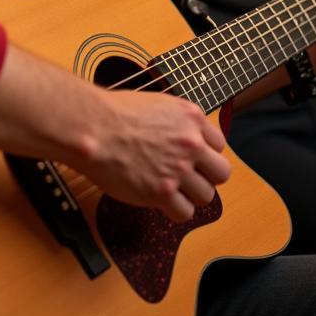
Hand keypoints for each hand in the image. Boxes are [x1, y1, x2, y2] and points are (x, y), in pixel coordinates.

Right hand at [79, 89, 229, 222]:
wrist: (94, 127)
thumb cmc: (116, 113)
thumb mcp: (158, 103)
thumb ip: (179, 121)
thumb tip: (187, 135)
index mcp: (191, 117)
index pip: (219, 144)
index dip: (205, 154)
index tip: (193, 159)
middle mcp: (190, 143)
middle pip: (221, 173)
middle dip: (207, 177)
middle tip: (190, 178)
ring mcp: (177, 169)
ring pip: (206, 196)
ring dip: (191, 196)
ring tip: (172, 190)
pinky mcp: (161, 192)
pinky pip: (184, 213)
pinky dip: (175, 210)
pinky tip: (162, 201)